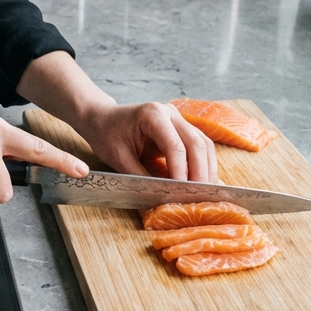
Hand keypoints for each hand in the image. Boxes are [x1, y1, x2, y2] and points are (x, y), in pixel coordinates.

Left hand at [76, 101, 218, 183]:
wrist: (103, 119)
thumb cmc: (107, 136)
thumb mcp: (119, 159)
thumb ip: (142, 177)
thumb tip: (163, 197)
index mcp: (152, 115)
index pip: (175, 146)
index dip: (181, 171)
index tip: (182, 193)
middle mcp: (170, 113)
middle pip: (197, 143)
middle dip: (201, 172)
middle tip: (200, 197)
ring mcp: (178, 118)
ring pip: (204, 144)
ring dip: (207, 169)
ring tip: (205, 193)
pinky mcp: (181, 127)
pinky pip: (200, 145)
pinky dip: (204, 164)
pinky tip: (203, 181)